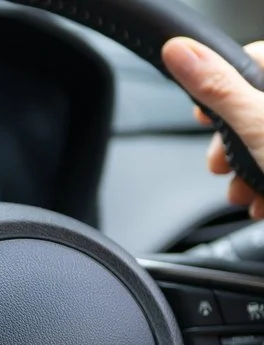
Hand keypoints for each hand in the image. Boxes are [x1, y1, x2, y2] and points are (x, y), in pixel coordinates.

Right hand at [162, 38, 263, 217]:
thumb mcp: (256, 124)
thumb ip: (216, 87)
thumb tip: (180, 51)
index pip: (253, 60)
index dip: (220, 87)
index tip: (204, 116)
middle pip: (257, 105)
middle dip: (232, 142)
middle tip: (220, 164)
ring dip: (246, 170)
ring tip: (242, 193)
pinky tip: (262, 201)